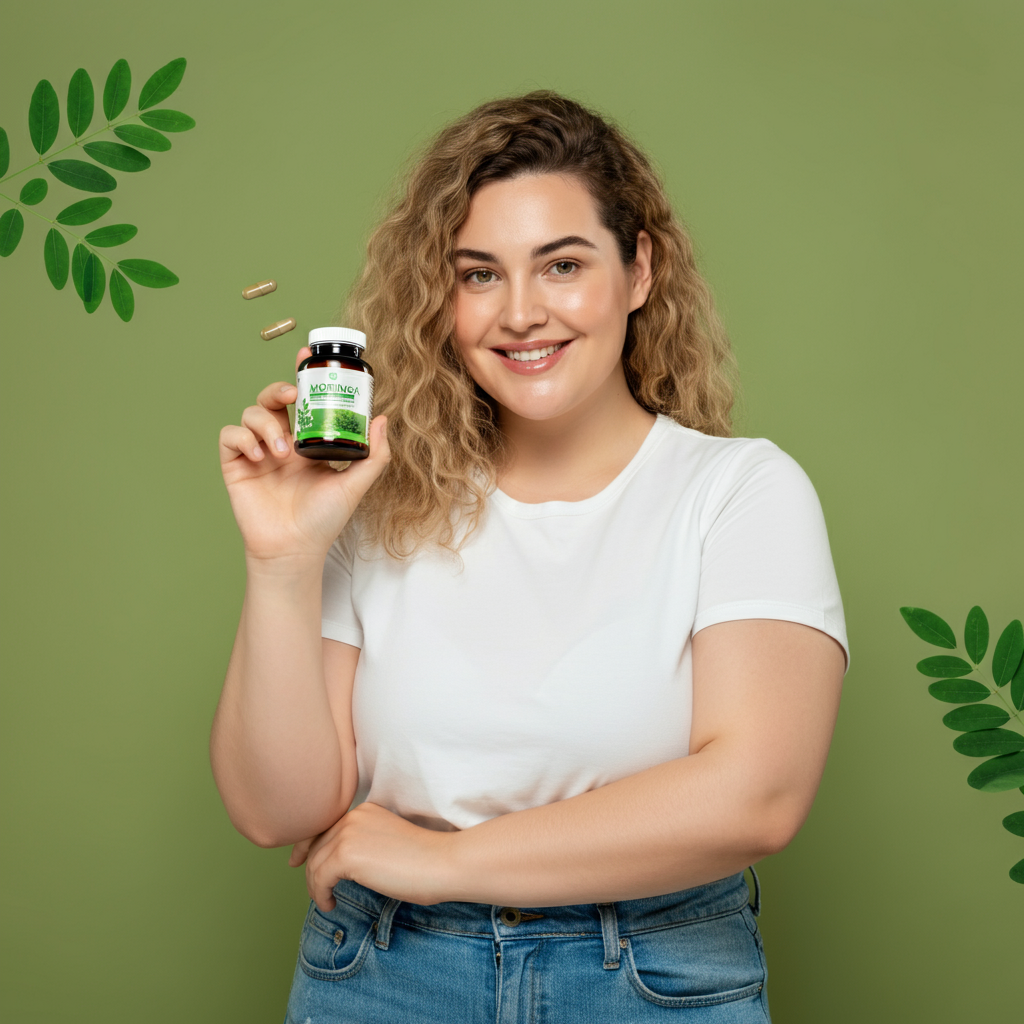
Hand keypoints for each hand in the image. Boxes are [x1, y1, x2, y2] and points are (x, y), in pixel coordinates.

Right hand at [218, 347, 389, 562]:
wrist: (295, 548)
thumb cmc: (324, 520)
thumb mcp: (356, 484)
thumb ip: (375, 455)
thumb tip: (382, 418)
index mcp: (307, 441)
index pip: (302, 400)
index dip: (301, 374)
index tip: (308, 356)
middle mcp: (281, 442)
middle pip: (271, 398)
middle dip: (278, 388)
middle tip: (290, 395)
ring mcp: (257, 452)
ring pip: (251, 413)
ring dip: (265, 424)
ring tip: (281, 452)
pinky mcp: (236, 465)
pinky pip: (230, 436)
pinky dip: (243, 438)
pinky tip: (261, 456)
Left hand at [288, 802, 457, 909]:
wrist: (442, 862)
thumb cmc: (425, 861)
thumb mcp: (388, 844)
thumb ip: (364, 844)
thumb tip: (340, 866)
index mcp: (365, 810)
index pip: (325, 827)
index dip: (307, 846)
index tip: (297, 861)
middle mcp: (353, 816)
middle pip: (316, 845)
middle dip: (310, 870)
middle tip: (316, 892)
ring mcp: (348, 833)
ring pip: (314, 863)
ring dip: (315, 886)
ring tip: (327, 901)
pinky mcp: (346, 855)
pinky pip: (318, 879)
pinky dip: (320, 895)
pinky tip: (331, 904)